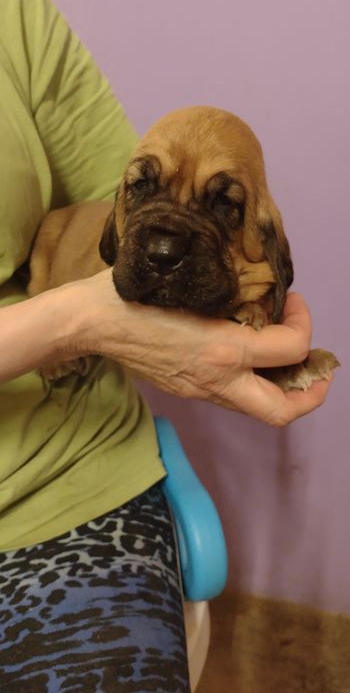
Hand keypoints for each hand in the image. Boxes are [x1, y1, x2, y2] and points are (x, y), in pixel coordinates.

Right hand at [77, 270, 332, 426]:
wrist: (92, 322)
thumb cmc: (135, 292)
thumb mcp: (189, 282)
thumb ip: (229, 290)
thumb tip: (257, 287)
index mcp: (223, 350)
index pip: (293, 348)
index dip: (306, 322)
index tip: (294, 301)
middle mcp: (217, 379)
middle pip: (281, 411)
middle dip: (311, 393)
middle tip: (318, 367)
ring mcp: (201, 390)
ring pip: (258, 410)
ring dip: (284, 390)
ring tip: (291, 361)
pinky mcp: (188, 391)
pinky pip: (234, 396)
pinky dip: (255, 382)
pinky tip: (251, 356)